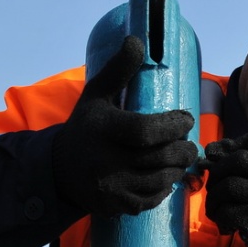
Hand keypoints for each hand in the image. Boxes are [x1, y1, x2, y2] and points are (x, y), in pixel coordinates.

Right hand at [52, 36, 197, 215]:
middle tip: (189, 144)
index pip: (147, 131)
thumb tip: (137, 41)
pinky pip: (149, 200)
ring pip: (159, 180)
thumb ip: (117, 70)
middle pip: (160, 158)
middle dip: (183, 150)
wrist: (58, 170)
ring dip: (177, 169)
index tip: (185, 119)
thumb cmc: (85, 128)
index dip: (173, 126)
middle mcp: (106, 160)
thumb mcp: (95, 95)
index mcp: (103, 129)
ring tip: (181, 159)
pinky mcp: (114, 205)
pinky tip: (165, 178)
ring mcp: (110, 186)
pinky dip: (163, 190)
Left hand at [202, 131, 247, 246]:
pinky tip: (225, 225)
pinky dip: (219, 218)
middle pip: (238, 159)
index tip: (224, 160)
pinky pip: (226, 211)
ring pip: (228, 186)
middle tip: (215, 186)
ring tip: (216, 209)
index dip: (232, 146)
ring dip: (213, 198)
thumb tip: (213, 149)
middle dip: (218, 171)